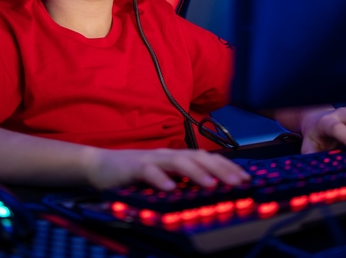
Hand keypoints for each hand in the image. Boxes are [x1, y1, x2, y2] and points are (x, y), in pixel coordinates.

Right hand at [87, 148, 250, 190]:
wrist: (100, 165)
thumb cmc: (134, 173)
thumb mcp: (162, 177)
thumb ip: (181, 180)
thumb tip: (209, 190)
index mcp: (176, 157)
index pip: (206, 158)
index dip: (227, 166)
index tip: (246, 178)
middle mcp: (167, 155)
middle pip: (198, 157)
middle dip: (220, 168)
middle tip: (238, 182)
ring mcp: (151, 159)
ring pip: (178, 161)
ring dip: (196, 172)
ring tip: (211, 184)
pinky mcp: (133, 167)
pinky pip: (149, 172)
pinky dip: (161, 179)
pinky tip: (171, 188)